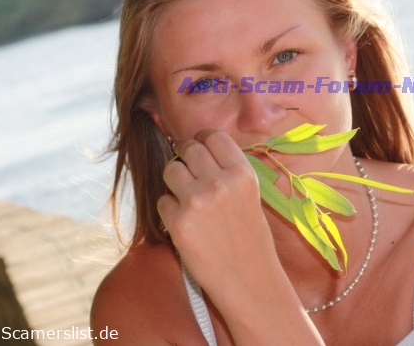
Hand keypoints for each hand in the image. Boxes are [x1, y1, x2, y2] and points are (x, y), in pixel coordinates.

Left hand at [157, 129, 279, 305]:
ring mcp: (197, 202)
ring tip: (187, 197)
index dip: (203, 140)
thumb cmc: (250, 235)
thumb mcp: (251, 193)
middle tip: (188, 169)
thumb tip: (199, 147)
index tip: (200, 147)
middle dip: (185, 155)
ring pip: (170, 170)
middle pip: (189, 148)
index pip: (214, 137)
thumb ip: (228, 169)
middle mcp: (220, 182)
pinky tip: (186, 222)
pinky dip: (169, 210)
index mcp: (242, 173)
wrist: (247, 277)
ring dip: (174, 181)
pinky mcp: (178, 223)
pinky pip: (162, 201)